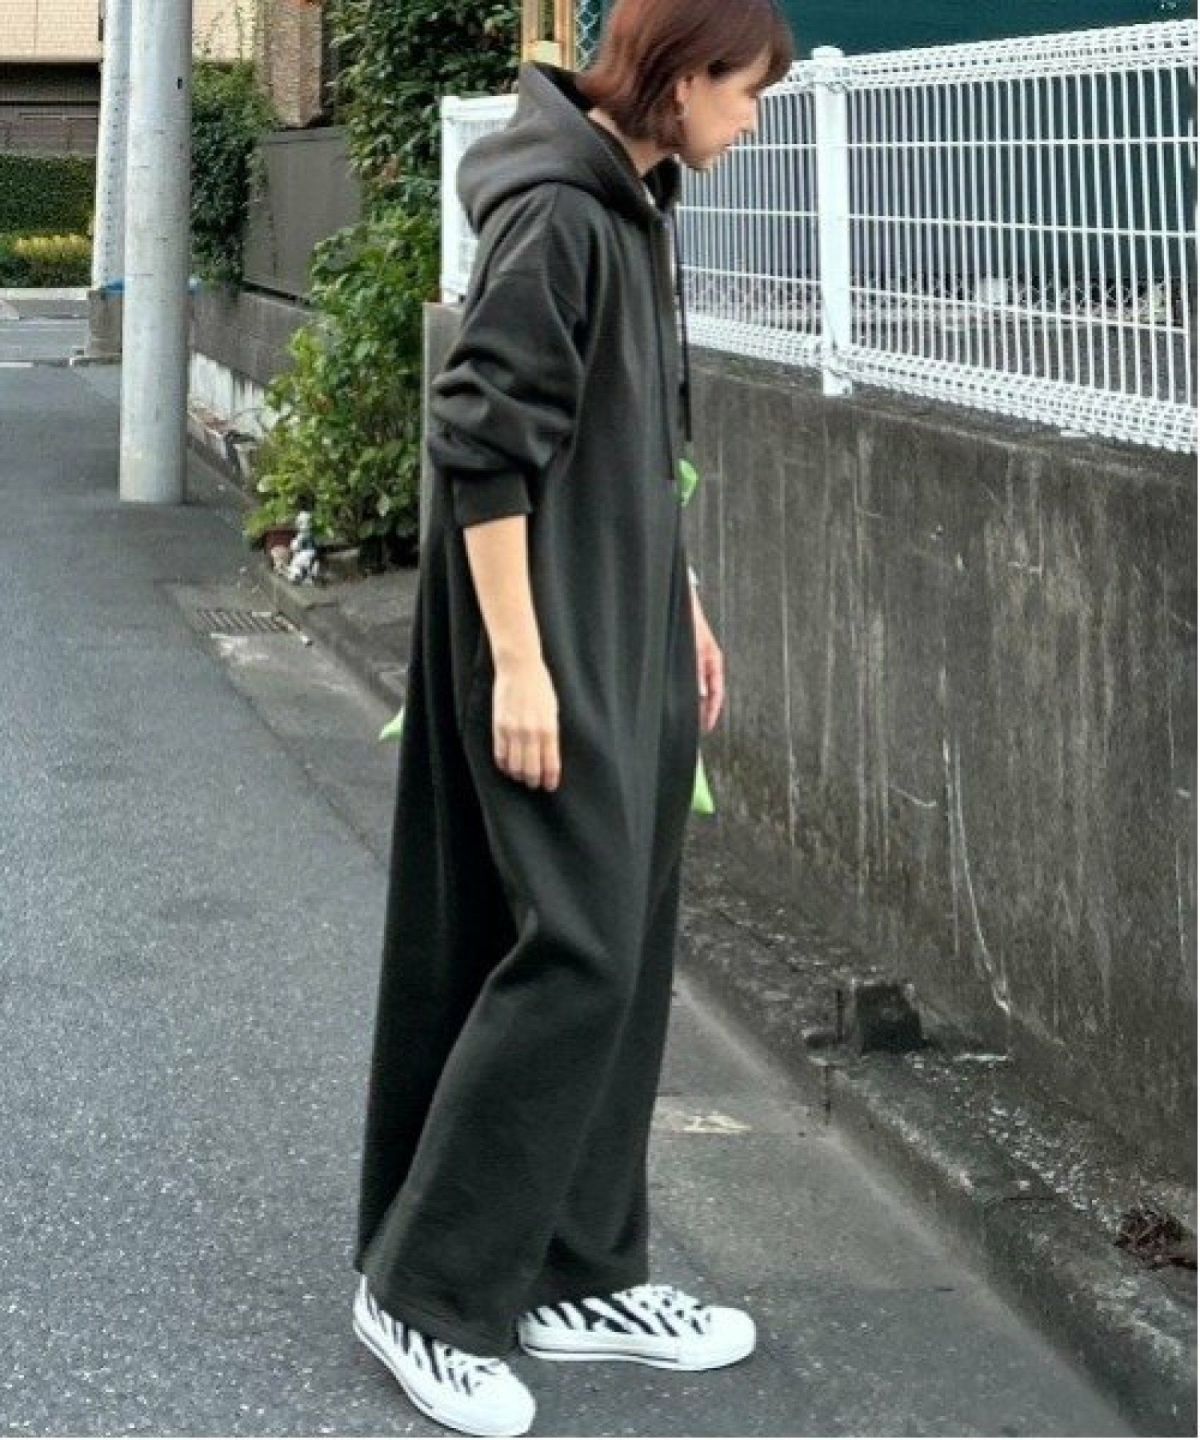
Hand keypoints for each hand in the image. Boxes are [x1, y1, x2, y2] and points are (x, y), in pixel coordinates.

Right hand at [492, 655, 560, 789]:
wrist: (519, 668)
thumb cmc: (540, 687)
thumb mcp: (553, 710)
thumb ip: (551, 732)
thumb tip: (549, 754)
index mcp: (549, 728)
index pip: (550, 763)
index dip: (550, 779)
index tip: (550, 786)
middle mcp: (531, 732)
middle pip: (532, 769)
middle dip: (534, 781)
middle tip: (534, 784)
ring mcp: (513, 730)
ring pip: (514, 765)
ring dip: (518, 775)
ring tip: (521, 776)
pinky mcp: (499, 726)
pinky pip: (500, 754)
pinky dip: (504, 765)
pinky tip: (508, 766)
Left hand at [691, 591, 724, 733]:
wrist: (680, 604)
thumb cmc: (690, 620)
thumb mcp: (695, 646)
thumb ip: (698, 669)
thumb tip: (701, 691)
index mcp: (715, 661)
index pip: (717, 692)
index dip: (713, 710)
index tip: (708, 725)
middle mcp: (708, 663)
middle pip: (710, 693)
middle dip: (704, 711)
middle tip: (698, 727)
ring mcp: (699, 662)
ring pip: (701, 688)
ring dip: (696, 702)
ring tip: (690, 718)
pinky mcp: (689, 659)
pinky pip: (692, 680)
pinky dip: (689, 692)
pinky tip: (681, 699)